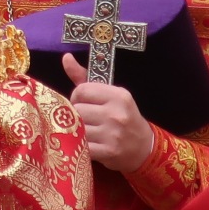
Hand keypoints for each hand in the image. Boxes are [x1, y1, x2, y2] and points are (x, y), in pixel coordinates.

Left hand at [64, 56, 155, 173]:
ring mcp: (113, 134)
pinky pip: (82, 146)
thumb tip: (65, 57)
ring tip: (85, 132)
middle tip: (83, 119)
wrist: (143, 148)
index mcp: (119, 95)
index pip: (82, 90)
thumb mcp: (109, 95)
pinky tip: (87, 144)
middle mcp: (117, 113)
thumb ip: (84, 77)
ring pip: (77, 128)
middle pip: (77, 110)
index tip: (82, 103)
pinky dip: (80, 146)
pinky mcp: (108, 152)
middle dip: (76, 114)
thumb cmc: (122, 117)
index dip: (77, 97)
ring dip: (77, 131)